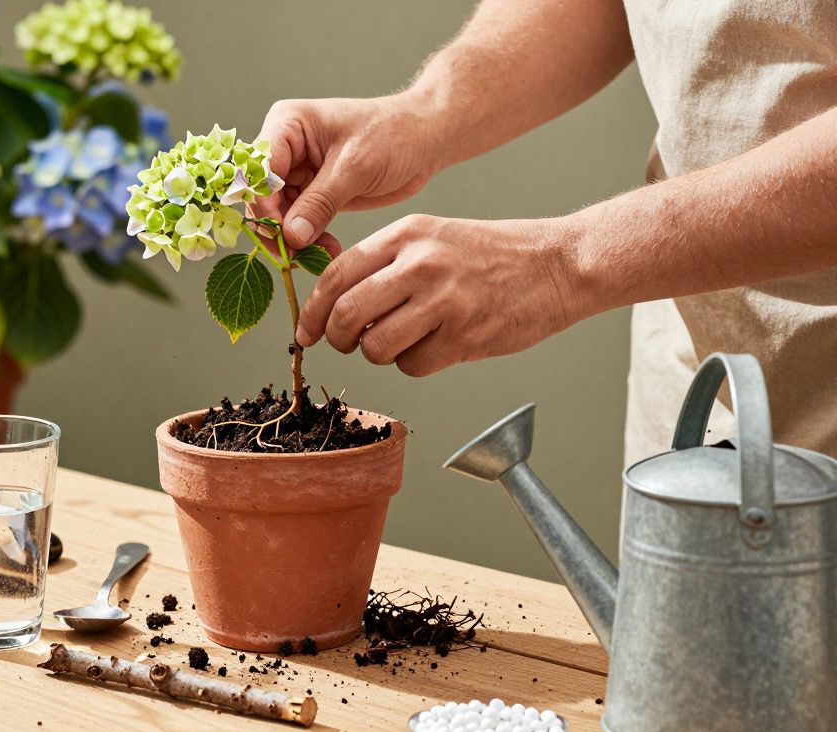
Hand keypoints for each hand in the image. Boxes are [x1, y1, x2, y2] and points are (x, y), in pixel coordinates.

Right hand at [252, 94, 447, 252]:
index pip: (259, 170)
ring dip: (293, 239)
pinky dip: (308, 240)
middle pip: (262, 196)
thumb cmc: (394, 135)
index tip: (282, 237)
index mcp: (287, 125)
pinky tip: (326, 251)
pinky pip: (297, 223)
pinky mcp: (312, 193)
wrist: (425, 140)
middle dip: (277, 228)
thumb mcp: (355, 168)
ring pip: (277, 214)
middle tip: (296, 257)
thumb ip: (320, 202)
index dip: (265, 205)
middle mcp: (285, 147)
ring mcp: (296, 171)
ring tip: (318, 256)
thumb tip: (290, 236)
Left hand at [295, 214, 584, 375]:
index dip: (313, 311)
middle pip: (347, 314)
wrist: (557, 264)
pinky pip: (412, 366)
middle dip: (338, 339)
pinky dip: (415, 364)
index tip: (306, 332)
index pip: (336, 275)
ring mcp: (443, 300)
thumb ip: (383, 262)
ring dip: (378, 354)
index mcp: (405, 234)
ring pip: (375, 347)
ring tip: (401, 341)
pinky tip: (436, 345)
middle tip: (348, 344)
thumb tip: (334, 300)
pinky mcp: (464, 335)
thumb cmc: (491, 255)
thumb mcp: (431, 237)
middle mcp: (420, 264)